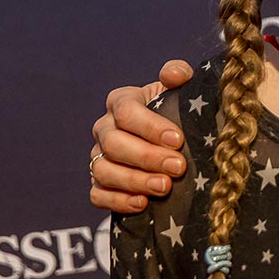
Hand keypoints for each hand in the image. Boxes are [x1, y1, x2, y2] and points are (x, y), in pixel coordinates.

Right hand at [89, 61, 193, 213]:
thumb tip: (173, 74)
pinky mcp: (99, 184)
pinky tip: (142, 203)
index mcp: (121, 102)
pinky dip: (118, 201)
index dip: (151, 126)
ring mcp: (99, 157)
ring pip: (104, 170)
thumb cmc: (176, 115)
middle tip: (179, 167)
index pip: (126, 111)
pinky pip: (98, 194)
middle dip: (148, 157)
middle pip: (114, 143)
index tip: (178, 140)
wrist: (171, 146)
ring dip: (134, 181)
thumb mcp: (180, 92)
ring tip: (164, 187)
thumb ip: (180, 75)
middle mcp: (105, 128)